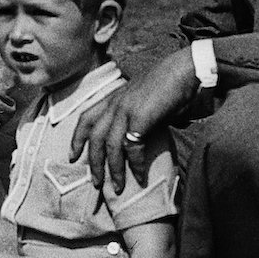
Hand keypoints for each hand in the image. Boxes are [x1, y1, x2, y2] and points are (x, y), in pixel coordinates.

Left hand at [71, 48, 197, 192]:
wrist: (186, 69)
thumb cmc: (172, 84)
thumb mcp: (146, 100)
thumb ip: (139, 116)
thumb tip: (144, 134)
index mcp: (114, 97)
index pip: (86, 117)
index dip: (77, 138)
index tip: (72, 156)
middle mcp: (116, 102)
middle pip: (94, 137)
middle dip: (93, 162)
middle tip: (95, 183)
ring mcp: (126, 109)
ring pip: (110, 146)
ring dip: (113, 170)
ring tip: (117, 188)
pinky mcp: (140, 117)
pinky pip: (132, 147)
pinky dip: (135, 165)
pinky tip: (140, 177)